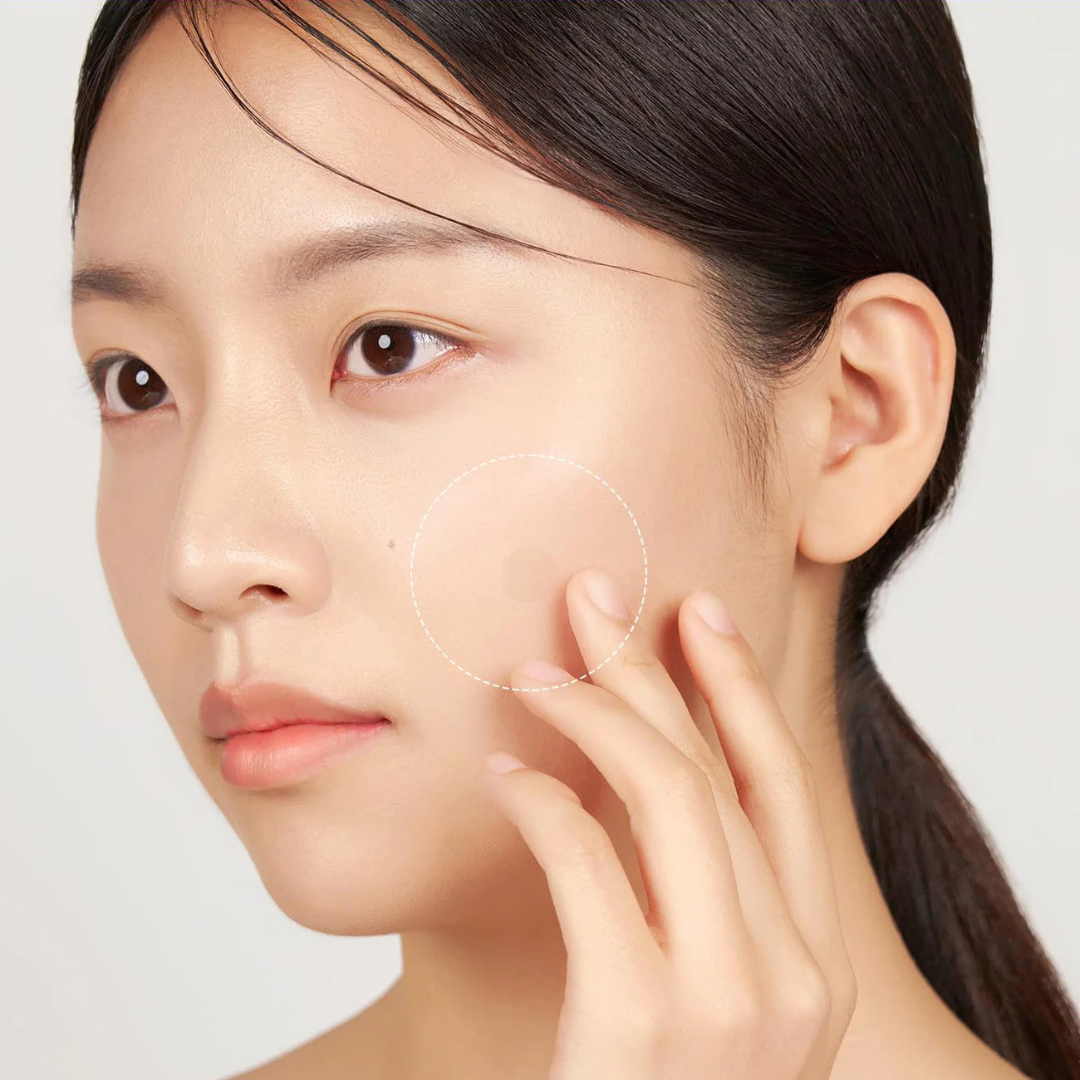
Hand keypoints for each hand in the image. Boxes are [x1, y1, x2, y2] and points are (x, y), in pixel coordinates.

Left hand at [483, 568, 857, 1078]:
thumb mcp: (700, 995)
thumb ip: (693, 896)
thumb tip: (637, 762)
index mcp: (815, 964)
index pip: (785, 789)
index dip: (742, 689)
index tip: (700, 612)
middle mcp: (795, 979)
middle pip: (720, 775)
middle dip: (655, 672)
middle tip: (594, 600)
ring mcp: (730, 1009)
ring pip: (672, 799)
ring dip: (597, 716)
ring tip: (533, 672)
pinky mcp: (641, 1030)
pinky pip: (590, 868)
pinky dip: (544, 804)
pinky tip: (504, 773)